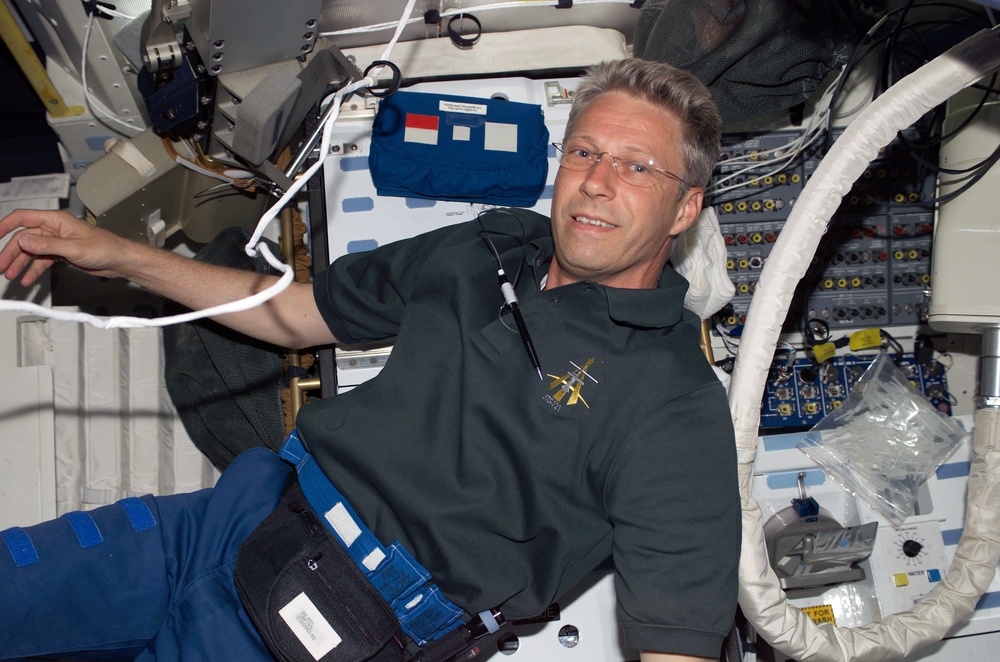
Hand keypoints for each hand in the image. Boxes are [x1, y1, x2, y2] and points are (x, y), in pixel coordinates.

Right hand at [0, 209, 131, 286]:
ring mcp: (56, 241)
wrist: (119, 260)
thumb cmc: (105, 248)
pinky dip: (34, 270)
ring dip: (20, 263)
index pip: (23, 218)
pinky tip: (28, 280)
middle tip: (1, 267)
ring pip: (31, 251)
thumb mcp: (73, 248)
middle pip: (23, 238)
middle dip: (10, 252)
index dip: (5, 225)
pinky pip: (42, 261)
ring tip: (11, 275)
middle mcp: (53, 228)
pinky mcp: (60, 253)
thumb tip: (23, 240)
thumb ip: (47, 245)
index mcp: (55, 220)